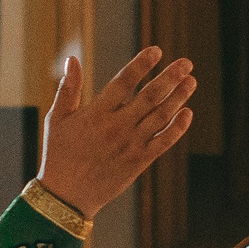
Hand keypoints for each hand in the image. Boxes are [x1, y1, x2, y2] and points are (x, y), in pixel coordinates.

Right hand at [36, 47, 194, 218]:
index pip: (124, 82)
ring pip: (160, 116)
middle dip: (170, 77)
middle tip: (186, 63)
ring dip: (179, 97)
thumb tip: (71, 58)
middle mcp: (116, 127)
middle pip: (150, 96)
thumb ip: (68, 88)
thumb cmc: (58, 155)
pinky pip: (163, 142)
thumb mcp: (56, 119)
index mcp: (96, 113)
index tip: (157, 51)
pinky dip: (177, 127)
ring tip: (192, 81)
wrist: (65, 197)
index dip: (141, 64)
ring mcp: (130, 145)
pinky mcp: (138, 162)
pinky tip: (187, 113)